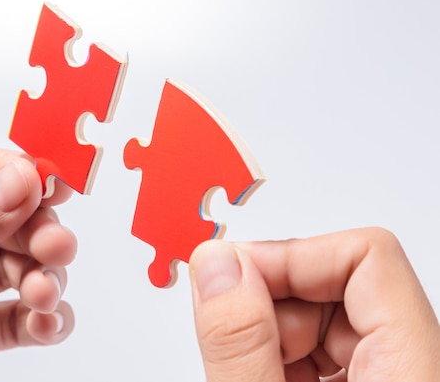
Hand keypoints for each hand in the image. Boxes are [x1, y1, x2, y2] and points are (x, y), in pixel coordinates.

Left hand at [0, 143, 76, 381]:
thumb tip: (15, 184)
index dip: (9, 174)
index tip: (51, 187)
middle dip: (33, 232)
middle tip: (58, 248)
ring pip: (8, 267)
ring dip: (40, 277)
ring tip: (45, 296)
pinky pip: (6, 319)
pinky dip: (36, 321)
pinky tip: (45, 324)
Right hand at [189, 228, 439, 380]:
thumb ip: (242, 346)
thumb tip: (216, 267)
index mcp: (411, 370)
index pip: (367, 257)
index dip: (291, 256)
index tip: (231, 276)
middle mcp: (408, 368)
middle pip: (337, 285)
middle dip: (267, 304)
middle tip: (227, 338)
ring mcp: (385, 380)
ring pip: (318, 319)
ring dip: (265, 336)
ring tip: (241, 370)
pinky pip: (314, 354)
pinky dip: (271, 360)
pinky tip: (255, 377)